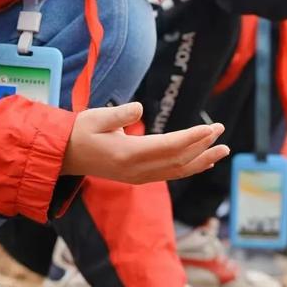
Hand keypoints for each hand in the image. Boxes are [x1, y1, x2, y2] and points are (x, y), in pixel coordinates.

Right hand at [62, 102, 228, 182]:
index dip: (191, 139)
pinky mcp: (139, 177)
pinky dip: (190, 168)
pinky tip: (204, 162)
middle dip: (203, 147)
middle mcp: (137, 170)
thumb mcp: (94, 118)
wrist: (63, 156)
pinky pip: (170, 174)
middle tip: (222, 132)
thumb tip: (138, 108)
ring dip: (202, 160)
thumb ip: (118, 115)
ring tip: (223, 149)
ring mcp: (139, 177)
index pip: (168, 147)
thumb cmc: (79, 133)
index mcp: (128, 154)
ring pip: (178, 170)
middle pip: (179, 160)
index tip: (210, 129)